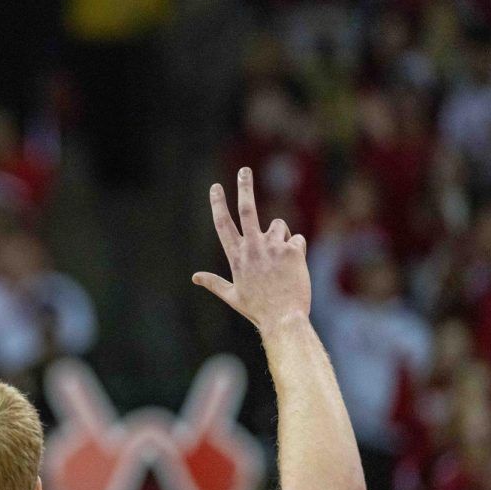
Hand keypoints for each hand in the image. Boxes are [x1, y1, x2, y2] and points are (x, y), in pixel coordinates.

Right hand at [192, 167, 310, 332]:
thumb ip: (213, 282)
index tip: (215, 187)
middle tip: (244, 171)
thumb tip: (194, 277)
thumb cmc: (257, 309)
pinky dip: (296, 251)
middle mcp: (252, 247)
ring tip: (281, 262)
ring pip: (278, 226)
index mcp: (236, 256)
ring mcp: (273, 247)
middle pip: (247, 209)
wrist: (283, 319)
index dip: (218, 204)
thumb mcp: (232, 296)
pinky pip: (296, 240)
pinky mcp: (292, 250)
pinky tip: (294, 269)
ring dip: (280, 238)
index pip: (223, 224)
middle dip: (244, 187)